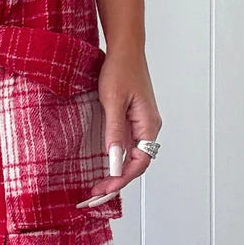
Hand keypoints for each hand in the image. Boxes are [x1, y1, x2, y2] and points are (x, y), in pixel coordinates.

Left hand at [83, 43, 161, 202]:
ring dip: (115, 175)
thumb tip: (114, 160)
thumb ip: (114, 131)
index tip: (103, 190)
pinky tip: (103, 170)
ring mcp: (141, 125)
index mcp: (148, 124)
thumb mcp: (113, 100)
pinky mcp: (132, 122)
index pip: (139, 162)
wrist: (124, 48)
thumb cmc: (120, 69)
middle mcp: (148, 128)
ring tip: (96, 188)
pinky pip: (126, 148)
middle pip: (135, 165)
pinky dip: (115, 162)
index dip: (121, 179)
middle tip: (94, 196)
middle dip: (116, 183)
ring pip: (131, 159)